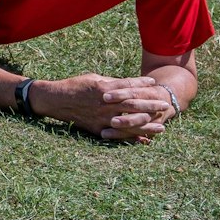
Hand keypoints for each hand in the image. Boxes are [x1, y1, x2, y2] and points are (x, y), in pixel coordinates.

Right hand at [45, 74, 175, 141]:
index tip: (155, 82)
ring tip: (162, 128)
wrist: (55, 100)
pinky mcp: (97, 128)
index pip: (128, 85)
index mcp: (103, 88)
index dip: (142, 83)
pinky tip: (144, 140)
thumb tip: (129, 86)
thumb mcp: (93, 79)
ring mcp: (101, 117)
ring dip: (147, 126)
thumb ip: (112, 84)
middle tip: (165, 105)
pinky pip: (118, 135)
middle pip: (133, 104)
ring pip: (129, 123)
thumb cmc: (74, 86)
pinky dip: (132, 138)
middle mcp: (104, 104)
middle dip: (151, 105)